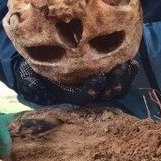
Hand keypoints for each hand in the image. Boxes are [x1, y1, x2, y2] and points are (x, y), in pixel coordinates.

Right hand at [14, 59, 137, 105]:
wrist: (39, 67)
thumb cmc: (34, 71)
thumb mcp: (27, 76)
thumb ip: (29, 83)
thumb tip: (34, 88)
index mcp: (68, 96)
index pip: (82, 97)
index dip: (92, 90)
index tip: (99, 78)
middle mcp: (84, 94)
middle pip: (104, 95)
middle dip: (114, 84)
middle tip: (120, 69)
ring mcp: (96, 87)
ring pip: (115, 90)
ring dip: (123, 79)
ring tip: (128, 66)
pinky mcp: (105, 77)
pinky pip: (120, 81)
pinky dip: (128, 74)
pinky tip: (133, 63)